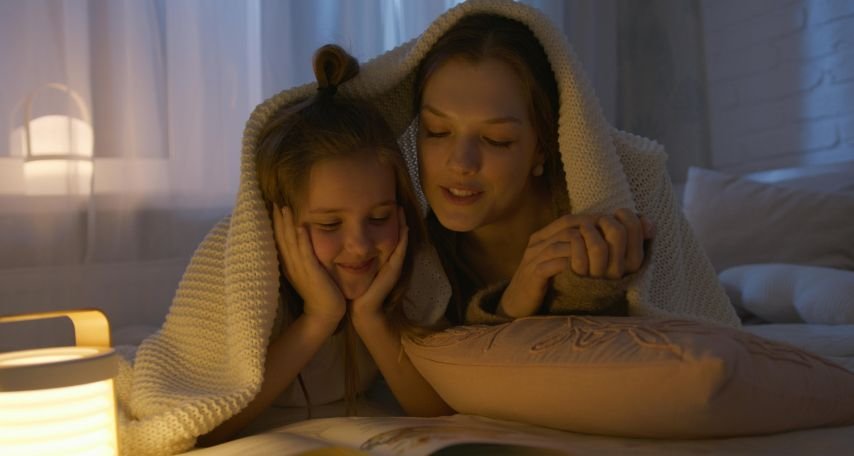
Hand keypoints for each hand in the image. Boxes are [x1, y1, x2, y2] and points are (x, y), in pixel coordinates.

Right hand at [273, 205, 345, 326]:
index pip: (280, 240)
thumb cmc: (320, 291)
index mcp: (289, 264)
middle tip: (275, 200)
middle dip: (278, 219)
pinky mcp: (312, 273)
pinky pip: (306, 253)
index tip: (273, 205)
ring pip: (291, 243)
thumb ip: (303, 258)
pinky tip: (301, 226)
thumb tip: (302, 242)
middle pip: (282, 238)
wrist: (326, 313)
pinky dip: (303, 239)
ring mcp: (301, 269)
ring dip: (287, 224)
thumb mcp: (308, 271)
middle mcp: (291, 265)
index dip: (276, 223)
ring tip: (284, 207)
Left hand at [351, 207, 408, 325]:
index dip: (385, 221)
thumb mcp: (351, 268)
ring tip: (402, 211)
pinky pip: (400, 252)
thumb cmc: (353, 290)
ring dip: (402, 226)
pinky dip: (403, 241)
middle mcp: (388, 261)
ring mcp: (393, 266)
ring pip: (400, 241)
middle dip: (397, 220)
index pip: (384, 236)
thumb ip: (350, 256)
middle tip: (397, 203)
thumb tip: (339, 241)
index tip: (384, 206)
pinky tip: (404, 229)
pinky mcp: (393, 271)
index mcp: (379, 259)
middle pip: (395, 236)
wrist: (360, 310)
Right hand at [499, 208, 653, 317]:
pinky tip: (587, 272)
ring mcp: (533, 257)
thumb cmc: (543, 284)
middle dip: (595, 233)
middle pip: (569, 227)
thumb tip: (607, 241)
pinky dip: (573, 265)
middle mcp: (538, 242)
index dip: (595, 220)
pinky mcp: (532, 274)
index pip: (571, 219)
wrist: (516, 305)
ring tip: (605, 258)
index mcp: (544, 236)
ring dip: (587, 248)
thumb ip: (575, 249)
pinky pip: (553, 263)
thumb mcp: (559, 262)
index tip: (615, 229)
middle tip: (615, 243)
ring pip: (563, 242)